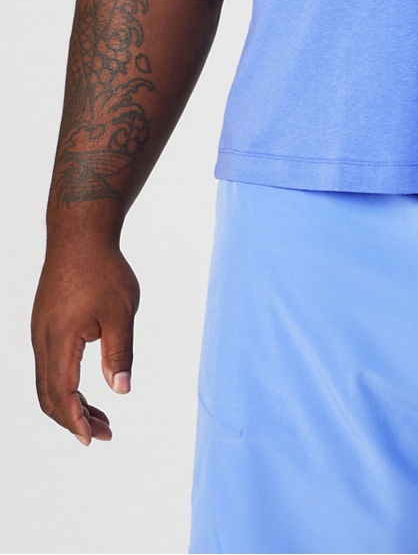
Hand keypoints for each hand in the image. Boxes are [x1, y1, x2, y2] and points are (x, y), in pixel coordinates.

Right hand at [31, 233, 139, 443]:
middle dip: (74, 420)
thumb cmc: (103, 270)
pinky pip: (48, 365)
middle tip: (105, 432)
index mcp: (59, 340)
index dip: (76, 421)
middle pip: (49, 395)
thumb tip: (121, 390)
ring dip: (69, 404)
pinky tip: (84, 387)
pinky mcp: (44, 324)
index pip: (62, 394)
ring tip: (100, 416)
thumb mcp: (120, 312)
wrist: (79, 235)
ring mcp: (40, 332)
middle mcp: (42, 340)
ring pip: (47, 382)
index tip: (94, 439)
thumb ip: (119, 352)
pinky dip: (64, 384)